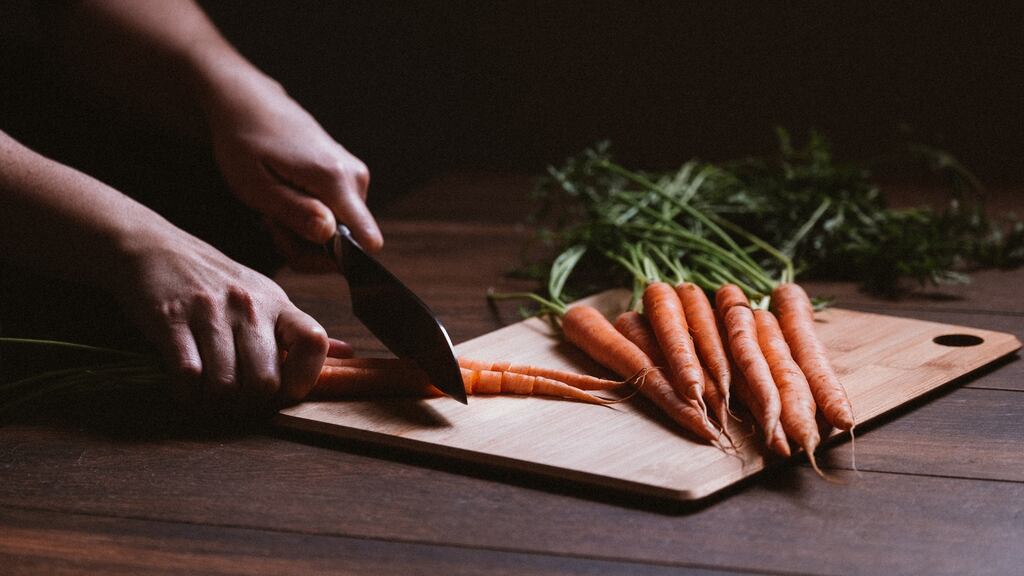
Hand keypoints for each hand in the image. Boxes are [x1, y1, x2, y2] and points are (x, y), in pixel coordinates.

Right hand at [114, 225, 334, 410]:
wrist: (154, 247)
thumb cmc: (214, 281)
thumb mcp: (264, 298)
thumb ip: (299, 332)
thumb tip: (347, 354)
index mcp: (277, 303)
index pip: (313, 341)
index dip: (303, 379)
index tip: (283, 390)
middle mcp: (249, 306)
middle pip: (266, 381)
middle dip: (249, 404)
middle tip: (235, 401)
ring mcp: (210, 312)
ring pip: (226, 386)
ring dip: (215, 403)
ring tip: (208, 395)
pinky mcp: (170, 320)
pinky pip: (187, 376)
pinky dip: (186, 393)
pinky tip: (185, 386)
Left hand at [203, 72, 381, 270]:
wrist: (250, 105)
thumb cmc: (244, 143)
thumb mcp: (254, 185)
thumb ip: (294, 212)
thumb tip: (330, 236)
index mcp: (334, 179)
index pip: (366, 239)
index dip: (331, 259)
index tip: (292, 246)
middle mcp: (355, 177)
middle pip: (348, 244)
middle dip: (307, 247)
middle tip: (271, 225)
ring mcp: (356, 175)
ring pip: (341, 232)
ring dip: (304, 233)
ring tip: (274, 209)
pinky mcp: (351, 176)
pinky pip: (339, 216)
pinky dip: (310, 218)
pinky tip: (287, 200)